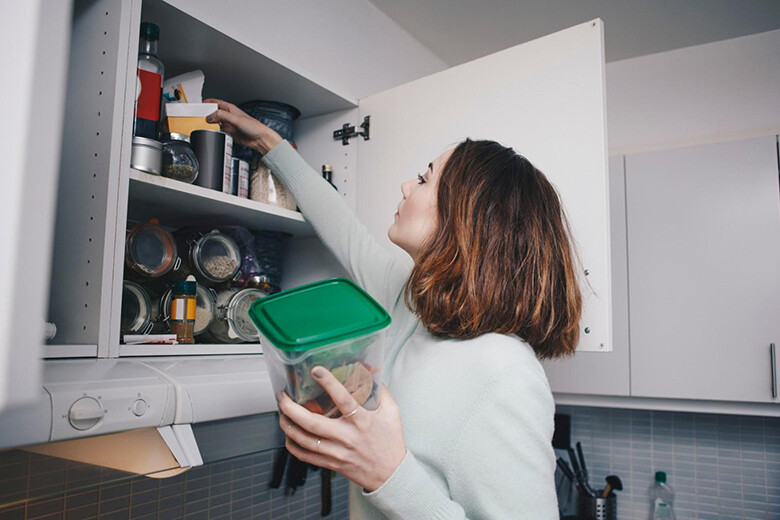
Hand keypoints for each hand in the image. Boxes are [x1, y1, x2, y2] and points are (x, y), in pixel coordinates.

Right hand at [204, 98, 282, 153]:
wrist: (260, 139)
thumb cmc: (254, 127)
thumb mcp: (236, 119)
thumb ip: (222, 116)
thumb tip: (210, 116)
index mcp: (231, 109)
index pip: (217, 103)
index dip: (208, 103)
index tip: (200, 105)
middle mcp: (229, 116)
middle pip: (214, 114)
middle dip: (207, 115)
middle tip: (199, 118)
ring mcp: (229, 125)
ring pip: (216, 123)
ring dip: (211, 125)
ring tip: (204, 126)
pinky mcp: (230, 133)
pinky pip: (219, 132)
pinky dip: (215, 132)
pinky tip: (213, 133)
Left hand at [277, 366, 406, 491]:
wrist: (391, 475)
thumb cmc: (391, 442)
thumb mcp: (391, 412)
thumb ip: (381, 391)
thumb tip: (371, 371)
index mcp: (362, 421)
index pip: (343, 399)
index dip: (329, 383)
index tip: (316, 371)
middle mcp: (347, 437)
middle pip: (313, 423)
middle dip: (292, 408)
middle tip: (283, 396)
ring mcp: (337, 452)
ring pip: (304, 440)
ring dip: (287, 425)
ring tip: (281, 412)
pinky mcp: (331, 464)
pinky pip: (305, 456)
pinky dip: (292, 444)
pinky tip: (289, 434)